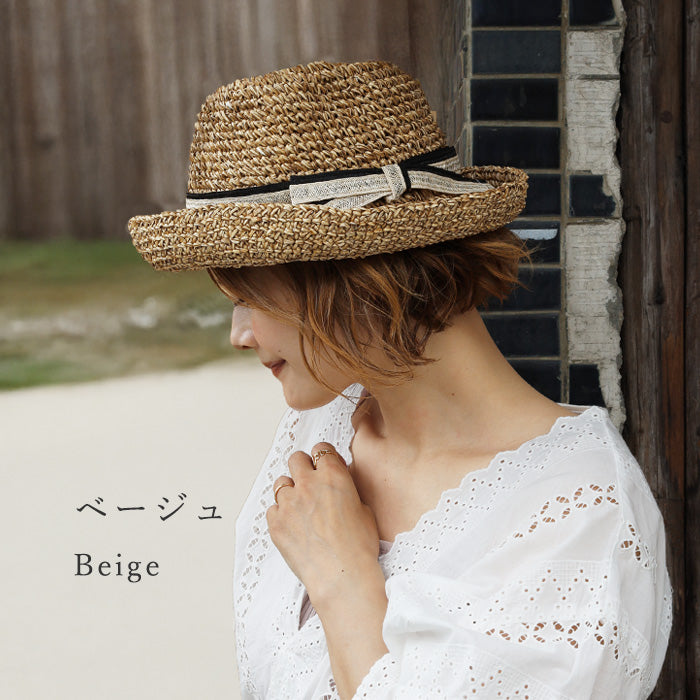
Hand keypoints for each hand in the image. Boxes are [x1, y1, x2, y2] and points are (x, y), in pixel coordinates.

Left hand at [267, 441, 381, 604]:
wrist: (342, 575)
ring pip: (280, 483)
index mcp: (333, 476)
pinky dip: (281, 514)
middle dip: (303, 467)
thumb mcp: (364, 509)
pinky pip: (273, 509)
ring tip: (300, 507)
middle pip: (296, 458)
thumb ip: (346, 491)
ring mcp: (289, 503)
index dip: (323, 457)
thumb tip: (339, 489)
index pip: (321, 449)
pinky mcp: (275, 523)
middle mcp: (308, 484)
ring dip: (290, 490)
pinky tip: (294, 526)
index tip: (323, 464)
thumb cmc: (358, 547)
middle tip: (309, 481)